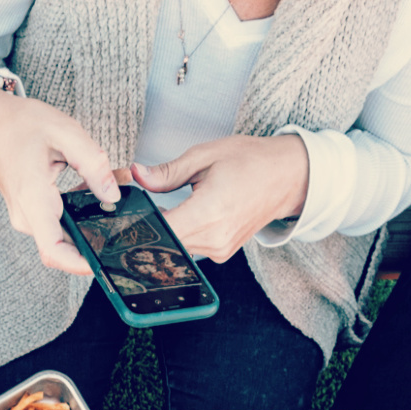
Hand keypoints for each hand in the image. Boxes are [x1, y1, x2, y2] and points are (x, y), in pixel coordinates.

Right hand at [0, 86, 120, 276]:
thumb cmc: (19, 124)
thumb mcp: (64, 131)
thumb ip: (93, 162)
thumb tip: (112, 195)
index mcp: (32, 198)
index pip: (53, 250)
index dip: (79, 264)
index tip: (102, 264)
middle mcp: (26, 215)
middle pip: (64, 247)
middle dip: (95, 234)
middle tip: (122, 214)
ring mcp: (27, 217)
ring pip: (63, 235)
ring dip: (88, 221)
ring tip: (110, 192)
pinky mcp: (31, 214)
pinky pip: (57, 224)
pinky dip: (77, 212)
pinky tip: (91, 190)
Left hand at [133, 134, 309, 263]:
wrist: (287, 176)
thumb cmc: (251, 161)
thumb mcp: (204, 156)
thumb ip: (167, 172)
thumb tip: (137, 175)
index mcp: (209, 211)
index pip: (161, 230)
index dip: (138, 225)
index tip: (123, 217)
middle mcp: (214, 238)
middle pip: (165, 242)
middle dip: (148, 227)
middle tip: (139, 210)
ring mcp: (219, 249)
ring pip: (175, 248)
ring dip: (164, 232)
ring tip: (164, 210)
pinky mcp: (221, 253)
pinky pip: (189, 249)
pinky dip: (180, 236)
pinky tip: (181, 219)